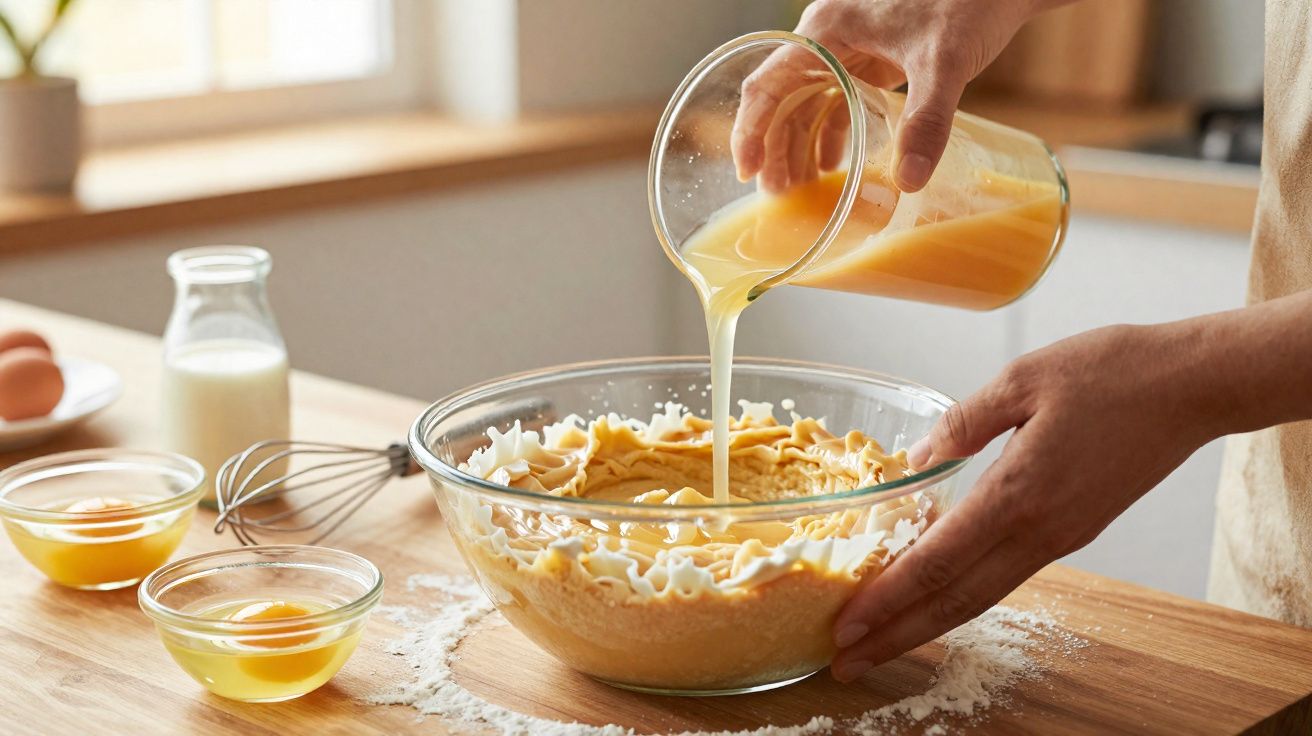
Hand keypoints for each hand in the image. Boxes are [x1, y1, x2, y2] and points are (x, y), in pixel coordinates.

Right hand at [732, 0, 1050, 192]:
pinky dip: (830, 131)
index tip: (748, 172)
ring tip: (797, 189)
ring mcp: (850, 46)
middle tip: (776, 195)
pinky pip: (837, 98)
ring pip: (807, 101)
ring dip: (799, 144)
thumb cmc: (970, 1)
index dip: (751, 131)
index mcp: (826, 31)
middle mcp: (828, 37)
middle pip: (782, 99)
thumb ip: (926, 121)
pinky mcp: (874, 55)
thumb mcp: (944, 62)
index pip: (767, 85)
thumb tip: (910, 181)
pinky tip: (832, 164)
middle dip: (775, 148)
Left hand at [828, 323, 1223, 681]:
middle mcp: (1039, 530)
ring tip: (882, 642)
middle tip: (846, 660)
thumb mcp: (1023, 377)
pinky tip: (936, 594)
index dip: (888, 598)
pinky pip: (1007, 574)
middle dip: (897, 634)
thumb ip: (964, 420)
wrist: (1192, 388)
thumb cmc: (1114, 373)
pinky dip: (963, 594)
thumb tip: (917, 458)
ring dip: (928, 623)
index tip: (847, 624)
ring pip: (983, 594)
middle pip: (956, 599)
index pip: (938, 561)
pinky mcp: (1073, 531)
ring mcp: (1060, 536)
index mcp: (1019, 493)